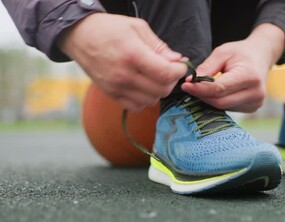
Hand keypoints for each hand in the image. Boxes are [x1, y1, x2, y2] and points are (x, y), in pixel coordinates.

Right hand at [58, 13, 186, 111]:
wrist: (79, 36)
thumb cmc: (109, 29)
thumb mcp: (137, 28)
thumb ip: (159, 46)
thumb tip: (176, 60)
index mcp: (132, 55)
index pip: (165, 73)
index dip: (179, 71)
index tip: (180, 65)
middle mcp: (123, 75)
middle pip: (161, 90)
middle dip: (171, 81)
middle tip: (169, 70)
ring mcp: (116, 87)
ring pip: (151, 100)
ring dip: (159, 91)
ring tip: (155, 77)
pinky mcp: (110, 94)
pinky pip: (136, 106)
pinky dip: (145, 99)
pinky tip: (144, 87)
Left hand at [182, 24, 284, 112]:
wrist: (262, 56)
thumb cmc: (241, 52)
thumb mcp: (222, 52)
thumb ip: (207, 67)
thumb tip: (190, 81)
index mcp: (249, 76)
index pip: (219, 88)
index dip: (200, 89)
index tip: (185, 85)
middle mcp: (255, 93)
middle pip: (220, 102)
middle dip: (202, 95)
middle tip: (189, 87)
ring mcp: (255, 103)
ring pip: (223, 107)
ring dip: (209, 99)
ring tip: (204, 87)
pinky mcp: (252, 108)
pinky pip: (228, 108)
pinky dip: (218, 101)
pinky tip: (216, 92)